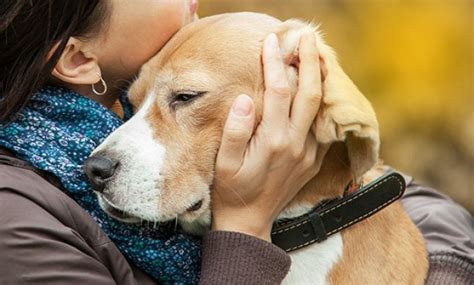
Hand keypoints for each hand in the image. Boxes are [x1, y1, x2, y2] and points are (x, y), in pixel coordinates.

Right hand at [212, 32, 327, 240]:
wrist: (250, 222)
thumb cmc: (231, 191)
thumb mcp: (224, 163)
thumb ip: (235, 130)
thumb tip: (245, 99)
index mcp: (273, 141)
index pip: (278, 91)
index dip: (275, 63)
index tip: (270, 42)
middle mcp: (296, 144)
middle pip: (310, 93)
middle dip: (309, 60)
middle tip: (306, 36)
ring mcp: (309, 153)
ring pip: (321, 107)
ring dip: (320, 78)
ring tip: (316, 54)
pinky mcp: (314, 160)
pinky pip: (323, 124)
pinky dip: (321, 102)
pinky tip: (316, 88)